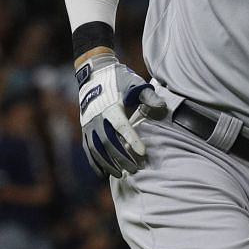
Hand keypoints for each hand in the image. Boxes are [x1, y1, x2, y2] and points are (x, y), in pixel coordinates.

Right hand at [76, 53, 163, 178]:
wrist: (94, 73)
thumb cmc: (119, 79)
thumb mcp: (136, 84)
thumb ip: (149, 96)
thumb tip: (162, 106)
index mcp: (111, 107)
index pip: (122, 127)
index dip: (133, 140)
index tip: (143, 153)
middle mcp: (97, 117)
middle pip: (108, 142)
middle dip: (121, 157)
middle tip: (135, 169)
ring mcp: (89, 124)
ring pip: (96, 148)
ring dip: (108, 163)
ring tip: (121, 175)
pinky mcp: (85, 129)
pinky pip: (88, 149)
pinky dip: (94, 162)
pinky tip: (103, 174)